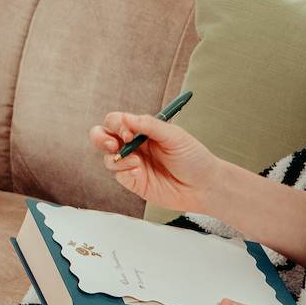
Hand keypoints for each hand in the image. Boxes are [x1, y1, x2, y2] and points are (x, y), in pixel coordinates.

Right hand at [88, 110, 222, 215]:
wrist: (205, 186)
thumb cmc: (194, 158)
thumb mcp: (174, 136)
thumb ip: (149, 125)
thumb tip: (126, 118)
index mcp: (144, 130)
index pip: (117, 121)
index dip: (117, 125)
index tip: (128, 133)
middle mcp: (136, 146)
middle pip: (103, 137)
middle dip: (100, 138)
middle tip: (113, 145)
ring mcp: (134, 165)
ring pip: (109, 158)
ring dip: (117, 158)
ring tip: (135, 163)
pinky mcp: (135, 182)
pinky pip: (119, 175)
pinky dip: (124, 172)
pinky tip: (138, 172)